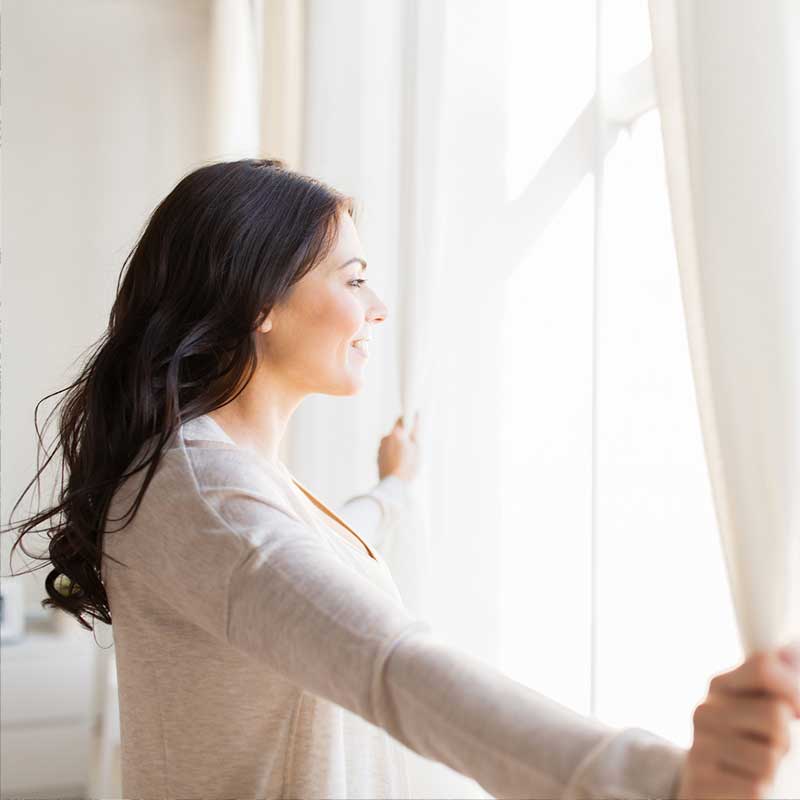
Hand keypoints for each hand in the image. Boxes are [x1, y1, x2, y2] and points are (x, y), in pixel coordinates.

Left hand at [377, 412, 419, 481]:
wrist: (394, 484)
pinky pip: (387, 452)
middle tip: (413, 448)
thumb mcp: (417, 448)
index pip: (401, 420)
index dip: (409, 422)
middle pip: (397, 433)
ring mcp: (381, 448)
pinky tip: (400, 464)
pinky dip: (393, 455)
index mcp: (395, 433)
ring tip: (406, 459)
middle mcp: (385, 438)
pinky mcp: (378, 458)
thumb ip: (415, 431)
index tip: (414, 425)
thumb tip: (416, 416)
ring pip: (392, 443)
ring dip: (399, 447)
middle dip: (404, 437)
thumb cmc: (407, 467)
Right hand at [676, 641, 799, 798]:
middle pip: (775, 715)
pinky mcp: (699, 781)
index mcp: (721, 686)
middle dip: (784, 739)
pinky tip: (745, 789)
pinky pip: (754, 788)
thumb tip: (789, 651)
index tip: (795, 712)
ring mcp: (699, 747)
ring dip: (773, 772)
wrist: (705, 791)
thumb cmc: (744, 747)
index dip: (793, 689)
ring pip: (768, 758)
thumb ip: (777, 682)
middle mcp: (705, 711)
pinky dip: (758, 793)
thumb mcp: (758, 711)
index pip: (765, 667)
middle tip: (770, 749)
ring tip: (756, 771)